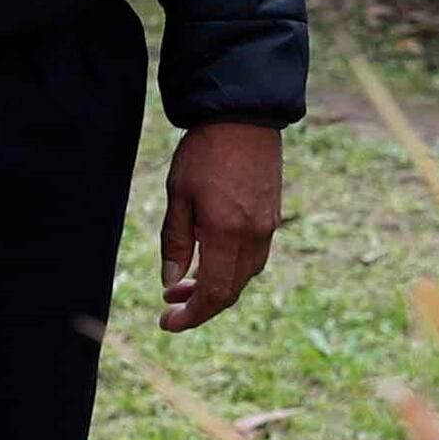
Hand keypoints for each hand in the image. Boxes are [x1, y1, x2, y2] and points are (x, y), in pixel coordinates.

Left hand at [159, 120, 285, 333]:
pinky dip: (231, 270)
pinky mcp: (271, 217)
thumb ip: (176, 241)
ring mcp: (267, 228)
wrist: (244, 117)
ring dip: (215, 288)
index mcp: (227, 234)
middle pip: (230, 291)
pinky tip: (210, 260)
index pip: (212, 293)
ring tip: (182, 283)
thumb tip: (171, 280)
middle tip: (171, 306)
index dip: (190, 315)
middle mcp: (253, 237)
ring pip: (244, 276)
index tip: (167, 322)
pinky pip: (254, 258)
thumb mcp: (178, 196)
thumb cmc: (204, 153)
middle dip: (200, 306)